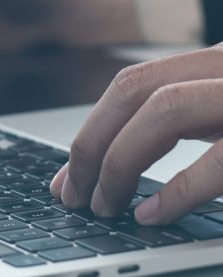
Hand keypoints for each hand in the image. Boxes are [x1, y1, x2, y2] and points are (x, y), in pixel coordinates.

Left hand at [51, 47, 222, 223]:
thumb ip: (188, 126)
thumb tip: (114, 170)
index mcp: (215, 63)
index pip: (132, 84)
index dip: (91, 130)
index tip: (68, 176)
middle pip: (135, 90)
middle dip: (92, 145)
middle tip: (73, 196)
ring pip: (166, 108)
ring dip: (121, 161)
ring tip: (105, 206)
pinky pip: (220, 159)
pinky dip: (180, 189)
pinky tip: (152, 214)